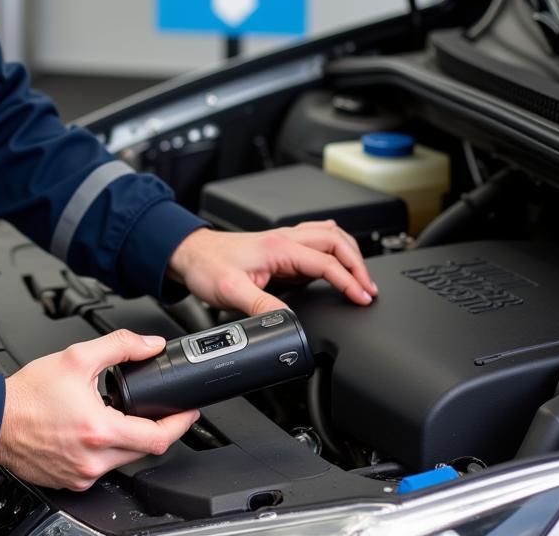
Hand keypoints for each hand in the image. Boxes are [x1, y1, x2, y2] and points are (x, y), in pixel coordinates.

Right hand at [0, 329, 198, 489]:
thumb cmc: (28, 394)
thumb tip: (149, 345)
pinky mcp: (71, 481)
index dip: (179, 424)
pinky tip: (95, 429)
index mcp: (99, 431)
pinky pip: (102, 467)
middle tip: (158, 409)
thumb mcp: (77, 357)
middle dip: (155, 428)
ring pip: (123, 460)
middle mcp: (93, 460)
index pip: (157, 438)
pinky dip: (106, 449)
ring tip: (119, 413)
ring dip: (129, 439)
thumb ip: (119, 346)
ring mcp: (82, 475)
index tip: (188, 412)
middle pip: (144, 450)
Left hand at [168, 223, 378, 314]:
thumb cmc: (206, 266)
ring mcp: (283, 241)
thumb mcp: (231, 291)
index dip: (348, 280)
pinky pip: (316, 240)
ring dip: (350, 253)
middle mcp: (284, 239)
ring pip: (329, 236)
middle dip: (358, 264)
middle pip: (335, 241)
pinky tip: (339, 256)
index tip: (362, 298)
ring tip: (363, 278)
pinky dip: (335, 248)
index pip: (325, 261)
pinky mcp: (280, 248)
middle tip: (369, 289)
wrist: (189, 254)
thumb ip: (261, 306)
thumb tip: (288, 322)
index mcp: (277, 247)